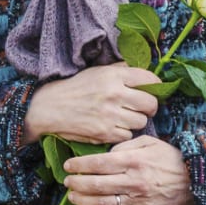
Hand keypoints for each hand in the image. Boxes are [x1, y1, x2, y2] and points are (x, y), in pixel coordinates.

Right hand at [21, 64, 160, 146]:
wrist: (50, 107)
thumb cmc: (76, 87)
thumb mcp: (98, 71)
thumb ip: (121, 69)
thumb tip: (146, 69)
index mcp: (113, 75)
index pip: (149, 79)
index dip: (155, 86)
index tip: (153, 90)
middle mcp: (114, 94)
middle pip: (151, 104)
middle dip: (149, 107)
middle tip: (142, 107)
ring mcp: (110, 115)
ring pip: (141, 122)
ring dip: (135, 120)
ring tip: (123, 116)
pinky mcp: (104, 133)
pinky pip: (127, 135)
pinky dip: (123, 133)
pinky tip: (113, 126)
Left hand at [64, 135, 193, 204]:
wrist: (194, 182)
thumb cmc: (170, 159)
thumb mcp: (150, 143)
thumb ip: (125, 146)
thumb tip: (105, 155)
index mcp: (135, 162)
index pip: (99, 164)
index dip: (79, 165)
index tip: (68, 166)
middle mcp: (134, 182)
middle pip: (96, 184)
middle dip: (76, 183)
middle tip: (66, 181)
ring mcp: (137, 201)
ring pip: (101, 203)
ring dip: (82, 201)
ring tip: (72, 196)